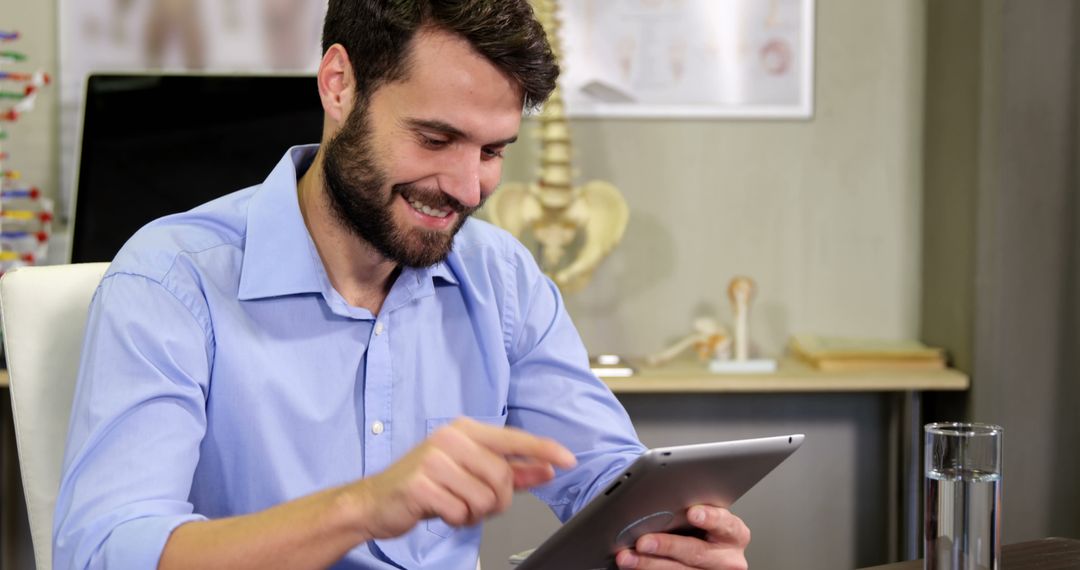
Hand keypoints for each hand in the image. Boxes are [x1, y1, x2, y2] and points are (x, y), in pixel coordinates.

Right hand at [348, 418, 576, 538]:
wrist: (376, 501)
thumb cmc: (425, 484)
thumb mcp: (469, 473)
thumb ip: (511, 471)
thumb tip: (546, 468)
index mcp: (465, 430)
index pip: (514, 439)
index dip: (543, 450)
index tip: (568, 459)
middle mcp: (450, 438)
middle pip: (502, 476)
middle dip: (496, 500)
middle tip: (475, 503)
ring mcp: (433, 459)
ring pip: (484, 497)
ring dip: (474, 512)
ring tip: (454, 504)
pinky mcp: (421, 483)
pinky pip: (460, 511)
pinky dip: (455, 519)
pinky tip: (441, 510)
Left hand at [615, 505, 750, 568]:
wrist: (706, 552)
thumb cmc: (701, 529)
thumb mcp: (705, 517)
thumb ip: (692, 510)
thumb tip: (661, 499)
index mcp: (734, 534)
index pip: (726, 524)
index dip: (710, 518)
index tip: (692, 513)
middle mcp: (728, 559)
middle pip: (697, 552)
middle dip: (667, 546)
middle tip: (643, 541)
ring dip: (649, 564)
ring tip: (627, 557)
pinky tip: (634, 566)